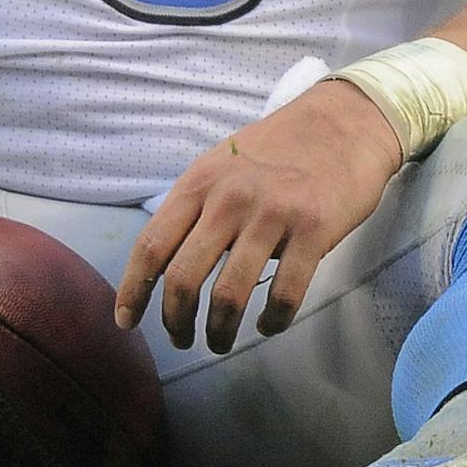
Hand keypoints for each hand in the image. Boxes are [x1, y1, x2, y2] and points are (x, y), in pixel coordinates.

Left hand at [116, 79, 402, 354]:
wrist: (342, 124)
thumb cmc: (275, 150)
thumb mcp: (221, 166)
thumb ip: (194, 207)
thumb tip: (166, 260)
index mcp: (197, 183)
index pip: (151, 245)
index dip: (132, 289)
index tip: (125, 320)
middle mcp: (228, 199)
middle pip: (183, 276)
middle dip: (174, 320)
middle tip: (179, 340)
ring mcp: (271, 215)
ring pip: (229, 294)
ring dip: (219, 330)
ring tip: (220, 342)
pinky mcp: (314, 231)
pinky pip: (285, 293)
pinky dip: (272, 321)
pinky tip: (267, 326)